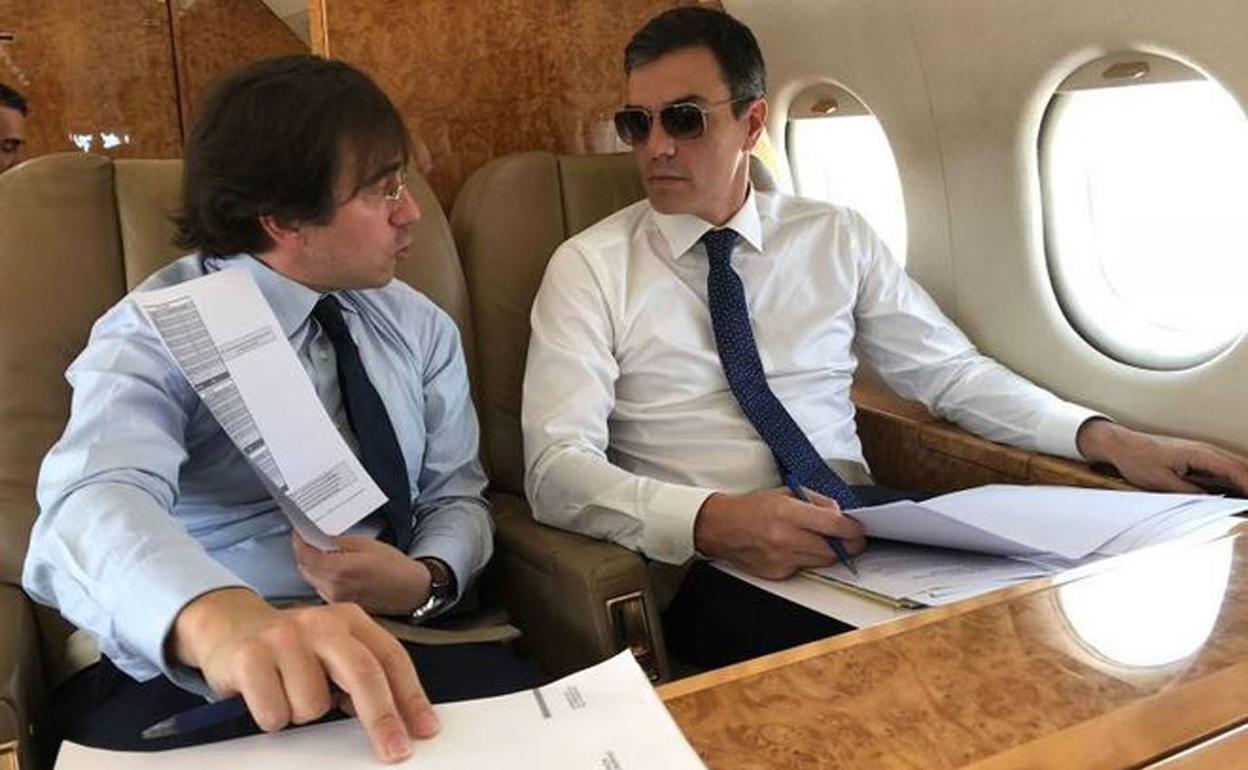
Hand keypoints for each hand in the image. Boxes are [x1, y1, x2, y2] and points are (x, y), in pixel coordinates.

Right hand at [171, 588, 436, 762]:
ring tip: (289, 696)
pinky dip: (272, 718)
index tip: (425, 730)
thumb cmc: (291, 649)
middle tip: (394, 751)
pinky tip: (264, 697)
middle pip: (363, 673)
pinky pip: (274, 712)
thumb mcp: (332, 651)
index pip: (390, 659)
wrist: (228, 623)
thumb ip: (362, 676)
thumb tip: (399, 723)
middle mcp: (320, 623)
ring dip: (304, 715)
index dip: (411, 697)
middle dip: (383, 718)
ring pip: (313, 704)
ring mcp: (283, 637)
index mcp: (350, 620)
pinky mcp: (249, 656)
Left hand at [292, 533, 432, 615]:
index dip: (299, 541)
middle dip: (304, 552)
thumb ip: (337, 542)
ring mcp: (335, 599)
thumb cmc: (394, 566)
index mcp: (340, 570)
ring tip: (323, 553)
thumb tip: (316, 537)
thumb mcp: (366, 544)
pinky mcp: (338, 605)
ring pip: (311, 579)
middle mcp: (334, 588)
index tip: (299, 532)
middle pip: (304, 568)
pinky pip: (320, 588)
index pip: (305, 555)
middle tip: (309, 539)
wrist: (411, 591)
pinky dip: (320, 576)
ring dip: (312, 565)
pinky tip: (331, 568)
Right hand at [693, 487, 866, 579]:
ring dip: (832, 553)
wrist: (721, 527)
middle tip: (854, 540)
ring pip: (823, 562)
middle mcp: (785, 538)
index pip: (834, 525)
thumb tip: (840, 514)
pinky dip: (809, 559)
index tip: (859, 529)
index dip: (853, 529)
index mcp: (788, 513)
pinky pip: (805, 568)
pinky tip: (801, 548)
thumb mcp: (785, 493)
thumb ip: (817, 501)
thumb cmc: (752, 507)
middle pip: (834, 549)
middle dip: (850, 545)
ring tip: (829, 542)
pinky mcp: (778, 573)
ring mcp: (781, 559)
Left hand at [1077, 418, 1247, 494]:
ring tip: (1246, 502)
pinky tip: (1238, 493)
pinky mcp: (1198, 458)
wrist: (1122, 445)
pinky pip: (1224, 468)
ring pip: (1235, 467)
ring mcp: (1203, 452)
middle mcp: (1206, 450)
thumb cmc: (1139, 461)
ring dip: (1245, 482)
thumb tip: (1214, 503)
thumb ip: (1191, 493)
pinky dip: (1236, 479)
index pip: (1237, 471)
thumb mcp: (1163, 483)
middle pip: (1242, 467)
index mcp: (1201, 454)